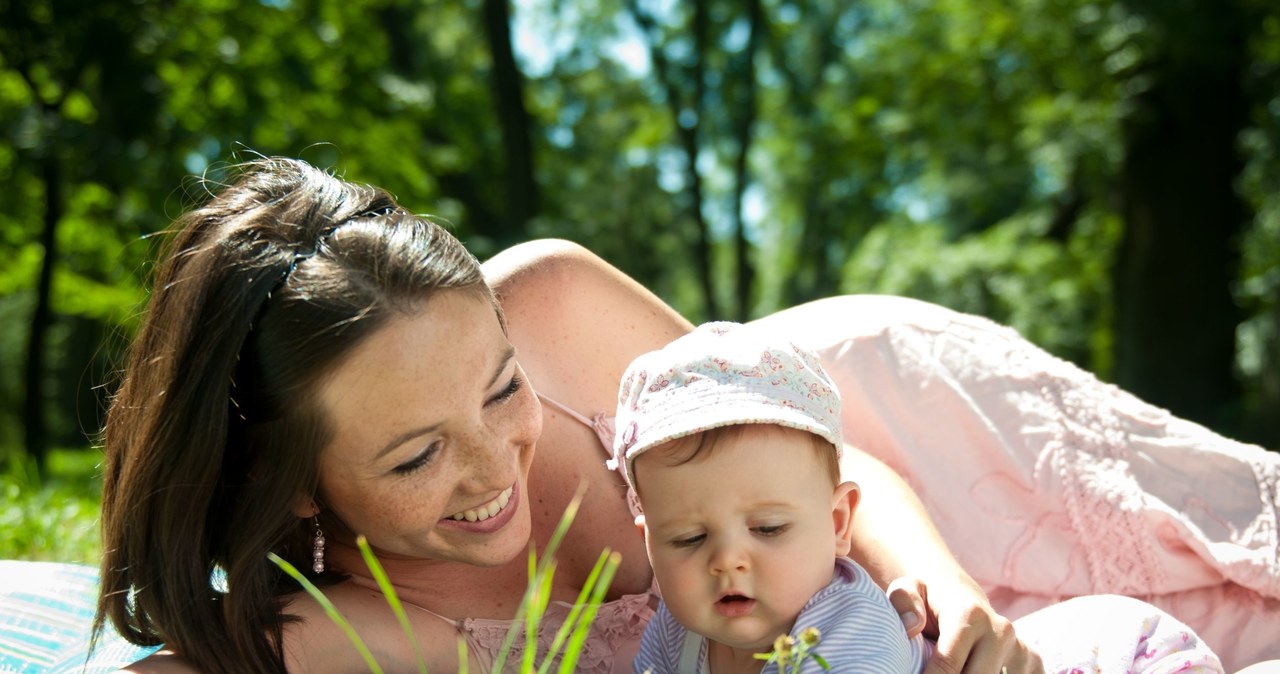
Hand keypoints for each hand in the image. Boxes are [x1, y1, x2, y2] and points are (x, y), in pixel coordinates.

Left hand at [887, 577, 1043, 673]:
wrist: (959, 597)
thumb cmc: (927, 599)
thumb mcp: (907, 589)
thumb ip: (903, 601)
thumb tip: (912, 626)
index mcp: (971, 615)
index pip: (948, 667)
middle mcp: (1002, 631)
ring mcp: (1022, 649)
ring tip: (953, 671)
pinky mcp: (1034, 664)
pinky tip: (976, 672)